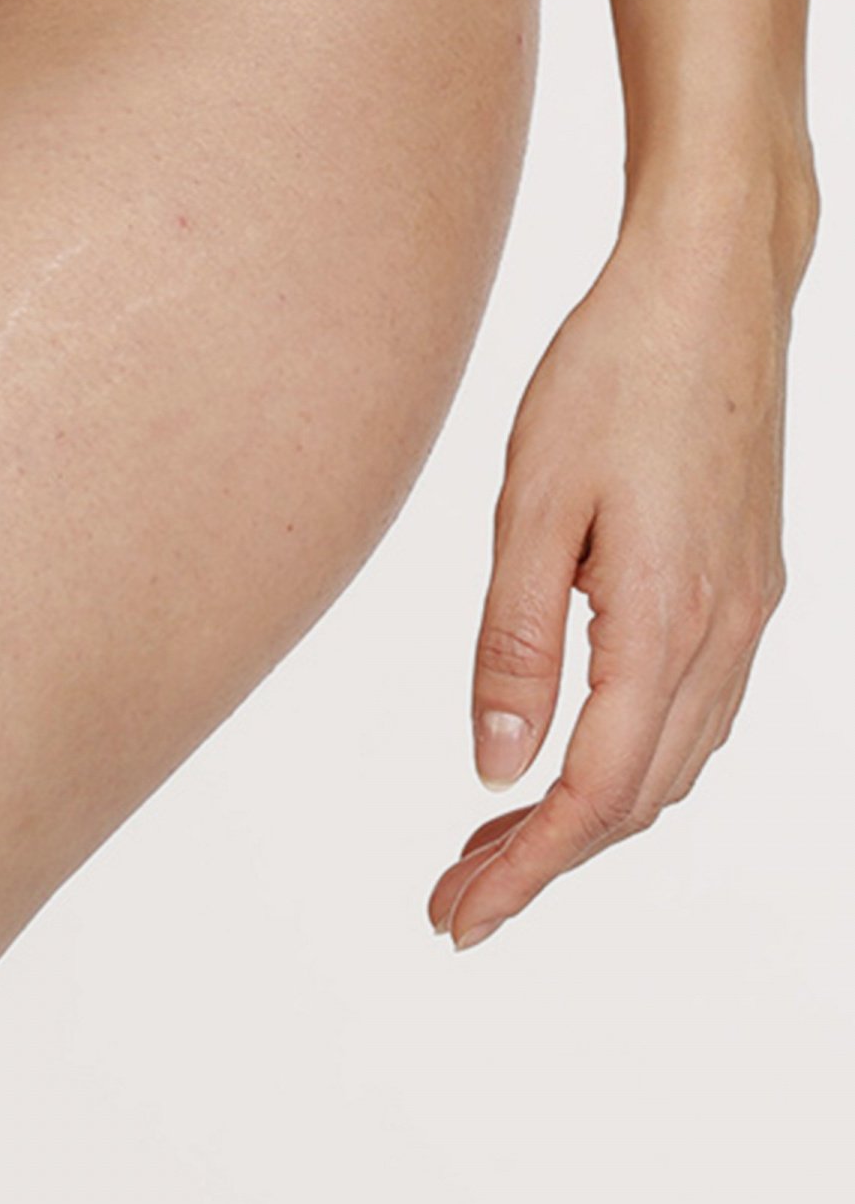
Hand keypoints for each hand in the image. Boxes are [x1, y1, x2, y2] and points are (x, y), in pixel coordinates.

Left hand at [430, 207, 806, 950]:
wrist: (711, 287)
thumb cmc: (613, 374)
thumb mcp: (533, 507)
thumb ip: (514, 644)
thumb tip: (493, 767)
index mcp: (668, 621)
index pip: (595, 793)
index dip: (525, 868)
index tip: (460, 916)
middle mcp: (725, 632)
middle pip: (640, 797)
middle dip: (546, 860)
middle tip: (457, 896)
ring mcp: (747, 609)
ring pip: (675, 761)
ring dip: (589, 816)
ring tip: (496, 842)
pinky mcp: (746, 580)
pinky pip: (696, 710)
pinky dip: (634, 760)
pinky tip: (575, 754)